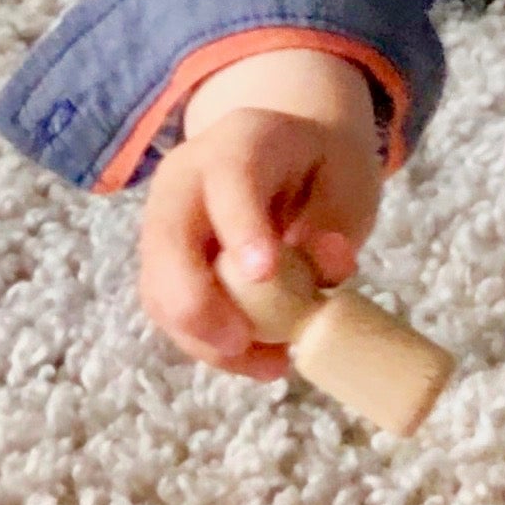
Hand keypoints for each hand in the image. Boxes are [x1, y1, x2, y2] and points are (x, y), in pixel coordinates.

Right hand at [138, 48, 383, 378]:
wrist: (283, 157)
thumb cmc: (318, 169)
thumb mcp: (346, 180)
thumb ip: (337, 221)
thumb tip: (329, 264)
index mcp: (238, 141)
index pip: (230, 178)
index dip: (242, 226)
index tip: (264, 274)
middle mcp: (185, 178)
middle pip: (167, 238)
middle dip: (196, 300)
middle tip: (243, 342)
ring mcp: (163, 221)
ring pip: (159, 287)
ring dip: (203, 338)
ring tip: (269, 363)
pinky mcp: (161, 266)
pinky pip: (169, 313)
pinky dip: (207, 346)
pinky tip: (255, 358)